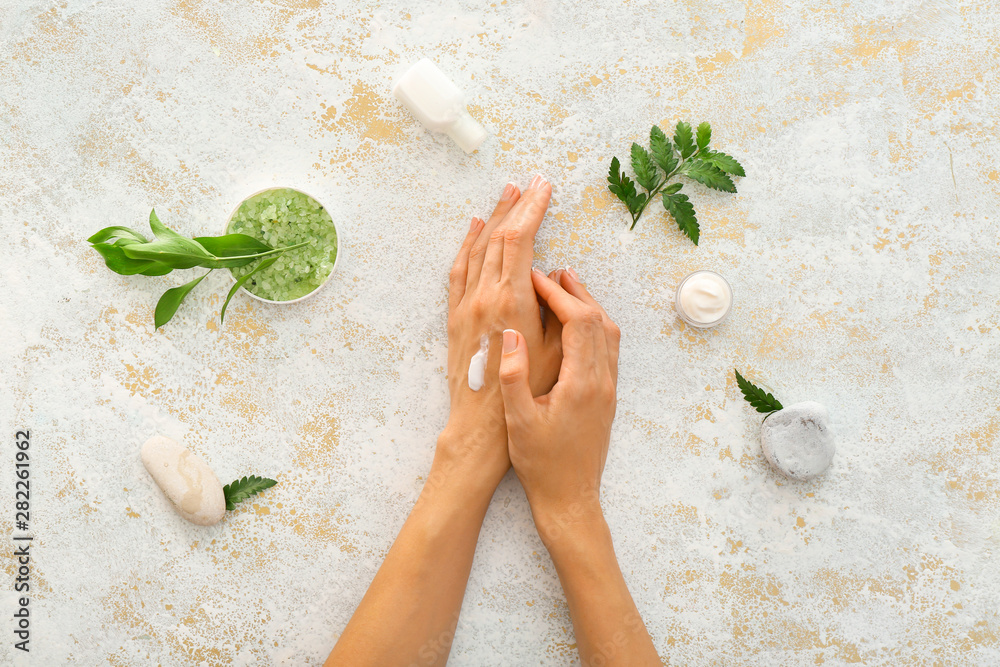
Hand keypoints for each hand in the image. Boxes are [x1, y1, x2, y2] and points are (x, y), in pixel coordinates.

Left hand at [438, 177, 562, 486]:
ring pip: (477, 249)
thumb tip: (550, 274)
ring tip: (506, 195)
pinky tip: (474, 230)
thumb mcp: (553, 349)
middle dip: (516, 206)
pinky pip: (459, 270)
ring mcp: (465, 305)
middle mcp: (483, 296)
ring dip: (492, 219)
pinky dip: (467, 245)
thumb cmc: (525, 393)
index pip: (520, 240)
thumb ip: (552, 307)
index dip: (532, 209)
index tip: (544, 188)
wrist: (480, 425)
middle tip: (530, 182)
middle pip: (498, 237)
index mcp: (511, 300)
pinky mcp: (455, 317)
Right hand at [497, 268, 620, 539]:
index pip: (578, 322)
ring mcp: (609, 389)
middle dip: (574, 292)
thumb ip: (513, 376)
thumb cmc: (541, 465)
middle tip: (550, 272)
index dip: (557, 295)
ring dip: (588, 305)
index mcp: (582, 384)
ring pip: (608, 333)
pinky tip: (577, 324)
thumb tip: (510, 334)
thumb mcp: (518, 422)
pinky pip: (608, 349)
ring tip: (565, 287)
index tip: (534, 278)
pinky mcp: (607, 397)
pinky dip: (594, 326)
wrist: (570, 500)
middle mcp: (602, 382)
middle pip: (598, 320)